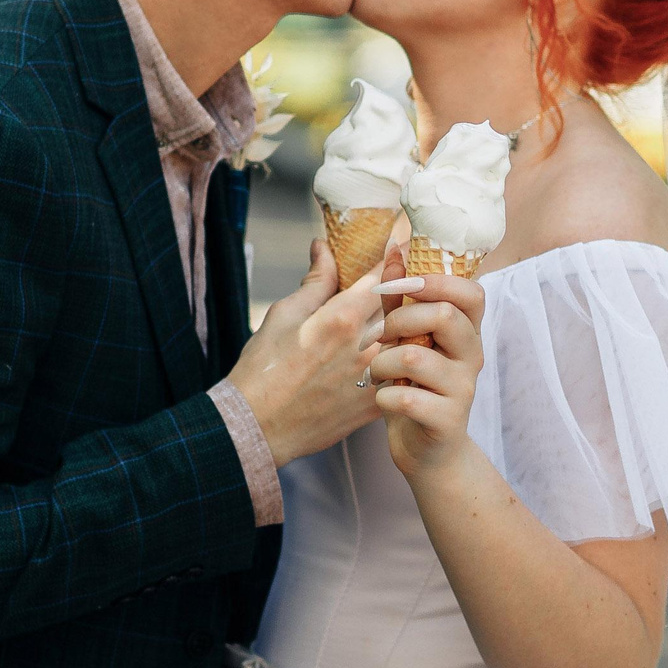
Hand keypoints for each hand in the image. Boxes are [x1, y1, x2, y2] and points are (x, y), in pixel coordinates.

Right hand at [226, 239, 396, 465]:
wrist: (256, 427)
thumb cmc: (263, 369)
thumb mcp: (284, 315)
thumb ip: (315, 282)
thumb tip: (324, 248)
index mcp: (342, 317)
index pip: (384, 274)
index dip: (399, 253)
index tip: (407, 240)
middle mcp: (365, 344)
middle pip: (404, 305)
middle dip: (407, 287)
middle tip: (411, 273)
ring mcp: (374, 376)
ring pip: (409, 338)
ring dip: (409, 323)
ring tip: (408, 314)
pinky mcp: (376, 402)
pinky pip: (401, 372)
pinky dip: (402, 357)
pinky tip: (398, 351)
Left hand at [371, 273, 484, 479]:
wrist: (427, 453)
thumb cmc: (414, 388)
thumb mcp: (408, 341)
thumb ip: (401, 300)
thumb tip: (394, 250)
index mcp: (466, 331)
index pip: (471, 292)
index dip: (435, 281)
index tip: (401, 286)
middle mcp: (472, 356)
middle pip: (444, 316)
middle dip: (399, 322)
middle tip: (380, 338)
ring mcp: (463, 389)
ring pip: (414, 357)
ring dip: (382, 362)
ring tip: (377, 373)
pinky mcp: (447, 420)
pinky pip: (405, 398)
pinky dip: (383, 397)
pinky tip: (384, 401)